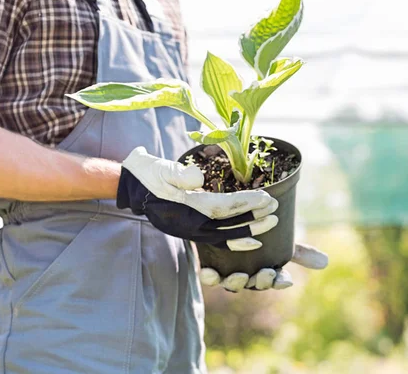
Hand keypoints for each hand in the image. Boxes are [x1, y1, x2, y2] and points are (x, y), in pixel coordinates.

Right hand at [117, 147, 278, 249]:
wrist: (131, 186)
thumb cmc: (149, 173)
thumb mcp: (161, 168)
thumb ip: (178, 173)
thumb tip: (197, 177)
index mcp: (185, 208)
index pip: (223, 208)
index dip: (247, 204)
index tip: (267, 198)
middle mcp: (190, 224)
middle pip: (229, 225)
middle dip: (255, 218)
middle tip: (277, 211)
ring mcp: (190, 230)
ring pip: (226, 235)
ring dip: (250, 230)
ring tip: (272, 223)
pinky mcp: (191, 230)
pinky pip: (218, 239)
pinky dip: (236, 240)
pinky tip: (251, 239)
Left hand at [199, 243, 328, 291]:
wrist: (227, 223)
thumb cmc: (257, 235)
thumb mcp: (280, 240)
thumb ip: (300, 251)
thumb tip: (326, 262)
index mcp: (266, 270)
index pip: (276, 281)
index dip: (280, 282)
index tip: (285, 280)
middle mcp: (248, 274)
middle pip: (255, 283)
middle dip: (261, 281)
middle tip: (265, 272)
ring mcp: (228, 271)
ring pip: (233, 283)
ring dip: (237, 282)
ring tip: (240, 275)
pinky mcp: (210, 264)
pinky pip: (209, 276)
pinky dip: (209, 276)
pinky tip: (208, 271)